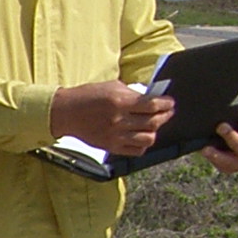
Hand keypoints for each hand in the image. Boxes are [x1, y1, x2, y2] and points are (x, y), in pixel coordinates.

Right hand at [48, 80, 174, 155]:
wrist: (67, 112)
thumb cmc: (88, 96)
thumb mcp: (111, 86)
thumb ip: (132, 93)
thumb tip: (151, 97)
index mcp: (120, 102)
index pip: (152, 105)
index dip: (165, 104)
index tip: (170, 103)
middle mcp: (119, 120)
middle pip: (153, 122)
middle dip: (165, 116)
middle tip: (167, 112)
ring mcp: (115, 135)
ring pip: (148, 138)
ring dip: (155, 131)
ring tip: (154, 125)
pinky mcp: (111, 146)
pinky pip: (136, 150)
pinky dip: (144, 144)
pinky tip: (142, 136)